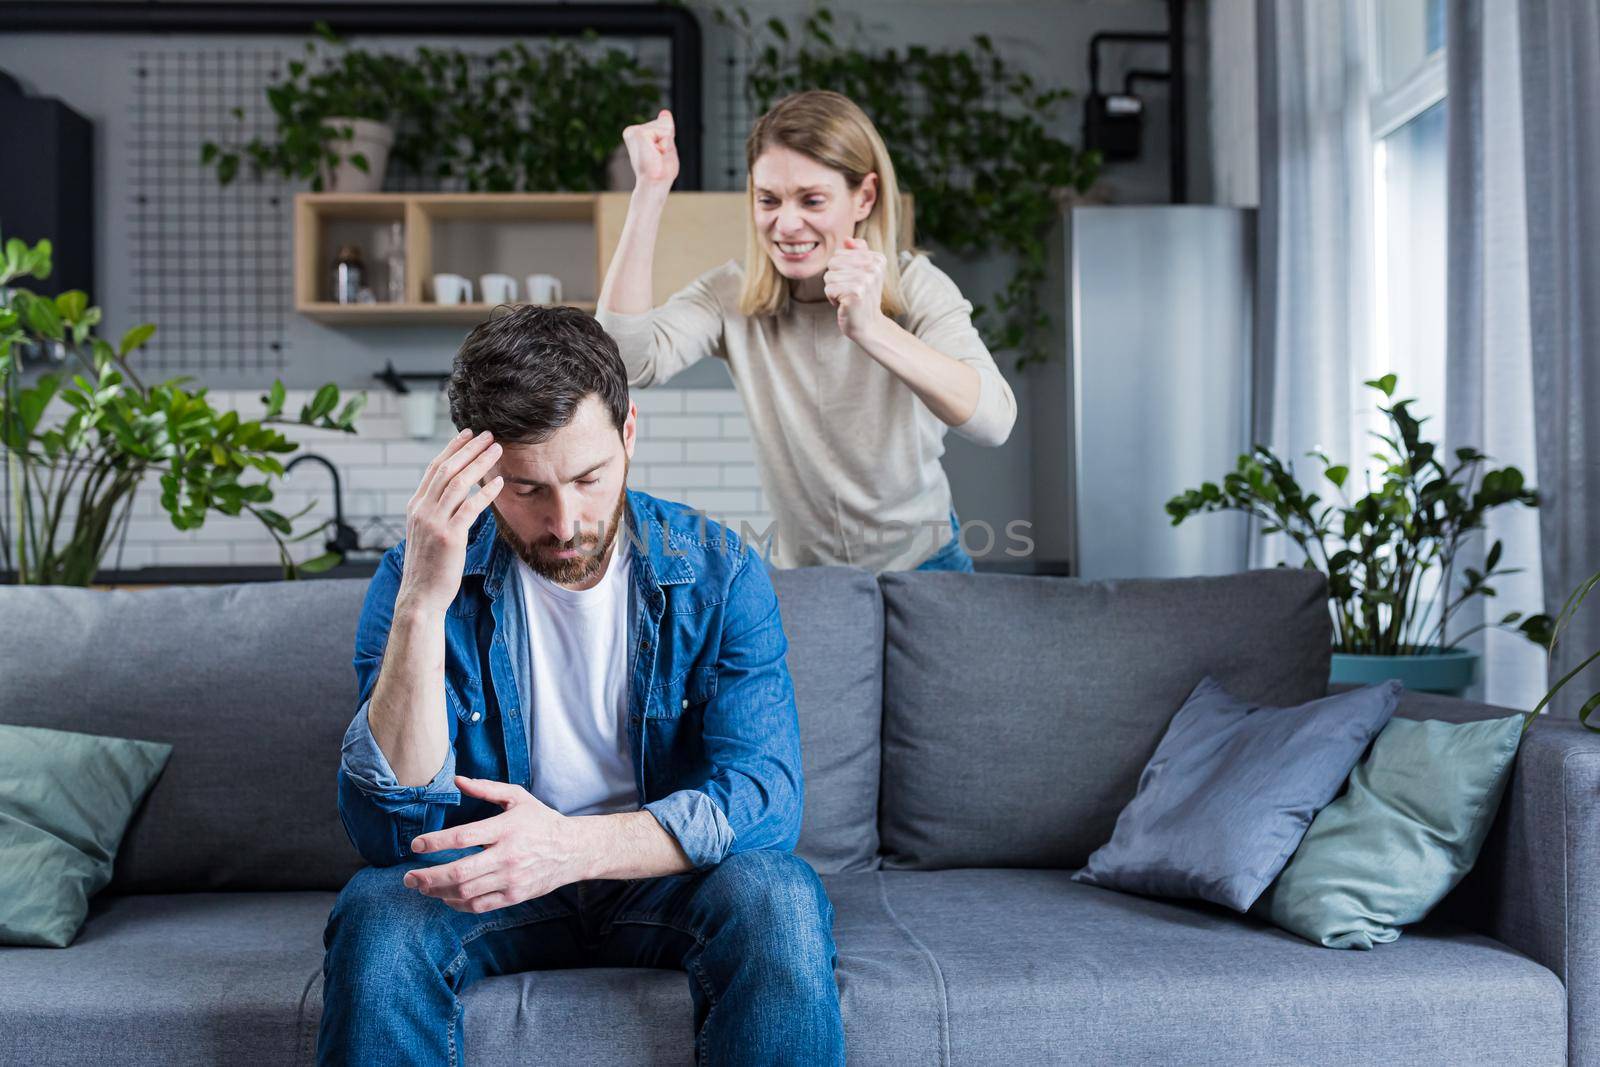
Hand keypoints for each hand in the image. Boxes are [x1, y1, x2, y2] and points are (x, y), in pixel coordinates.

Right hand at [395, 429, 504, 618]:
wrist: (421, 595)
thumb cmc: (428, 567)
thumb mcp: (425, 533)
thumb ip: (435, 512)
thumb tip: (453, 495)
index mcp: (415, 506)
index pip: (434, 468)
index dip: (452, 449)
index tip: (467, 434)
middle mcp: (422, 510)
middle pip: (446, 469)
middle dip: (468, 448)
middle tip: (487, 434)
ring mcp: (434, 522)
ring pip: (458, 483)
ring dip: (479, 463)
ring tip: (497, 449)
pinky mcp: (449, 536)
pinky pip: (469, 507)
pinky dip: (485, 492)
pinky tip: (499, 482)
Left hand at [403, 777, 586, 912]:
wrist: (572, 850)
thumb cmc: (540, 821)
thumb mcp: (517, 797)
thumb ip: (486, 788)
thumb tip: (456, 781)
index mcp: (505, 828)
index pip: (463, 837)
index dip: (435, 842)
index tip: (416, 845)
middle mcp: (507, 856)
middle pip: (460, 872)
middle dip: (428, 876)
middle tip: (408, 877)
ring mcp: (510, 879)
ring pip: (466, 892)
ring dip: (438, 892)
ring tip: (422, 887)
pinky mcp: (514, 896)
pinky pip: (479, 905)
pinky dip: (458, 904)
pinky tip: (446, 897)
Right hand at [621, 109, 678, 190]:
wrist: (654, 185)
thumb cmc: (660, 174)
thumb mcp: (666, 147)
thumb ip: (665, 131)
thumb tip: (665, 113)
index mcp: (636, 135)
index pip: (663, 126)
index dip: (667, 142)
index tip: (658, 156)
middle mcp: (631, 131)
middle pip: (664, 123)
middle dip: (668, 142)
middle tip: (658, 158)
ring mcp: (633, 131)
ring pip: (665, 127)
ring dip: (666, 145)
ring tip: (657, 157)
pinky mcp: (638, 133)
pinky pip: (663, 131)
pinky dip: (665, 144)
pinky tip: (655, 154)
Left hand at [824, 237, 887, 341]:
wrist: (869, 325)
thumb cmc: (862, 297)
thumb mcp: (863, 272)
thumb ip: (858, 253)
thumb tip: (847, 239)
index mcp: (877, 258)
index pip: (840, 253)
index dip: (841, 269)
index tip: (854, 281)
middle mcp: (873, 267)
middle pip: (833, 263)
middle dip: (835, 279)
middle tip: (849, 291)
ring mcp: (865, 280)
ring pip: (829, 276)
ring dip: (834, 290)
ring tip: (847, 298)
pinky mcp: (855, 293)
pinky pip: (829, 289)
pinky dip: (832, 299)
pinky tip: (845, 305)